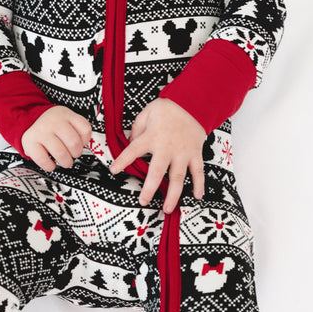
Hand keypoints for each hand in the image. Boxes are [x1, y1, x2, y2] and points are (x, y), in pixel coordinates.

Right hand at [20, 106, 91, 171]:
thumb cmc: (53, 125)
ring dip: (66, 162)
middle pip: (74, 143)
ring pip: (61, 153)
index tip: (81, 144)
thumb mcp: (67, 119)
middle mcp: (53, 122)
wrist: (30, 121)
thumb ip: (78, 129)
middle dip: (76, 153)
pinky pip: (44, 160)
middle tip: (73, 154)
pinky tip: (51, 163)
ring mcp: (41, 132)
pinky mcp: (30, 143)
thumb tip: (86, 145)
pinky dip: (50, 166)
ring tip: (65, 161)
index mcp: (65, 115)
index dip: (86, 141)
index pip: (85, 129)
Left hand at [109, 98, 205, 212]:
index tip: (113, 170)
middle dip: (150, 188)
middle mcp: (167, 147)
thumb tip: (131, 143)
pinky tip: (197, 196)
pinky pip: (198, 171)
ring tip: (168, 208)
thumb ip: (137, 129)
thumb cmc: (168, 109)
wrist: (193, 103)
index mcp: (152, 136)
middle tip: (143, 201)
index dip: (123, 160)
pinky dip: (199, 184)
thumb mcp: (147, 113)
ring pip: (178, 177)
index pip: (133, 150)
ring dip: (173, 194)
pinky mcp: (195, 154)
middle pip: (157, 171)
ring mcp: (183, 152)